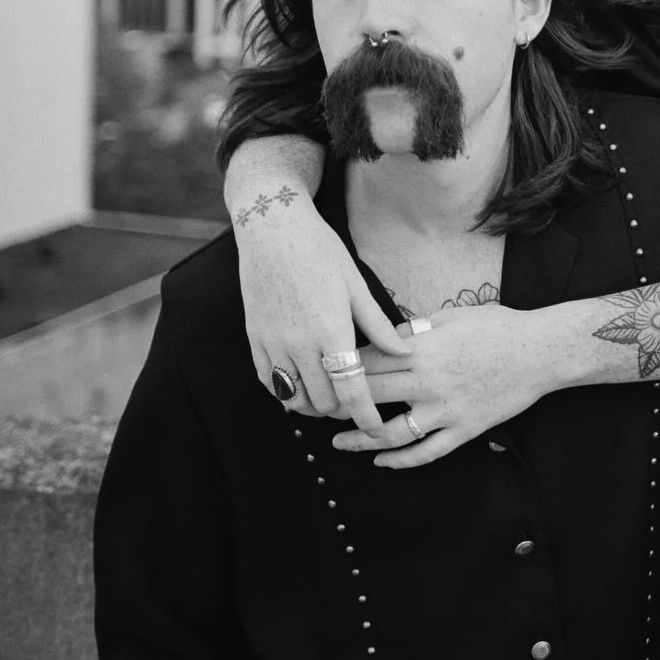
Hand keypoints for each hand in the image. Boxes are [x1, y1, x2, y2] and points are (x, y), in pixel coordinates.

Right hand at [232, 194, 408, 429]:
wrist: (273, 230)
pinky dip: (286, 392)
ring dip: (313, 405)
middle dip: (341, 410)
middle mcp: (299, 344)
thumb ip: (377, 324)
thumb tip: (404, 352)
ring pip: (293, 398)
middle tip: (355, 403)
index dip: (365, 416)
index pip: (350, 390)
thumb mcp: (356, 285)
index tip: (376, 429)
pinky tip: (300, 385)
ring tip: (328, 397)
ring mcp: (273, 343)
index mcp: (331, 331)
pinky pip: (269, 382)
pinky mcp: (255, 339)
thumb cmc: (320, 252)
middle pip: (322, 401)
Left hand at [331, 301, 560, 465]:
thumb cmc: (498, 326)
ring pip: (391, 433)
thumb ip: (415, 328)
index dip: (342, 367)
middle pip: (370, 396)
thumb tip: (386, 338)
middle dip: (340, 404)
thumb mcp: (452, 316)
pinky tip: (381, 460)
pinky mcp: (464, 430)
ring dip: (359, 440)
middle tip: (318, 410)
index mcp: (422, 349)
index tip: (324, 371)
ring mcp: (446, 410)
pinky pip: (426, 452)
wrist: (541, 351)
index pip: (368, 361)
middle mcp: (428, 382)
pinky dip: (400, 461)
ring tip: (338, 443)